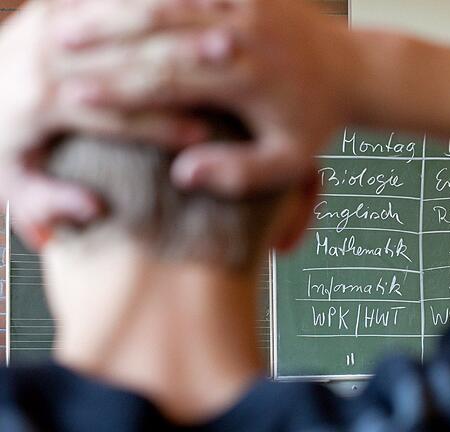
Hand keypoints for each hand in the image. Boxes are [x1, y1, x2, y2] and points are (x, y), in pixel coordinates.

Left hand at [0, 2, 211, 248]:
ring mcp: (44, 24)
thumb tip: (94, 210)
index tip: (204, 138)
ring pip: (123, 21)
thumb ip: (49, 204)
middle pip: (126, 59)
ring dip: (177, 28)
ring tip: (226, 40)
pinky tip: (197, 14)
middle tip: (231, 74)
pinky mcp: (51, 8)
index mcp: (37, 103)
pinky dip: (150, 7)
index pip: (112, 116)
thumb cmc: (1, 149)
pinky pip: (108, 2)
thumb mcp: (12, 187)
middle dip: (182, 66)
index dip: (160, 126)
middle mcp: (40, 56)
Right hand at [52, 0, 357, 196]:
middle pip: (159, 34)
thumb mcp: (289, 160)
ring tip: (69, 20)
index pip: (168, 81)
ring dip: (117, 11)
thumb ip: (238, 172)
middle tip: (53, 49)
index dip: (118, 90)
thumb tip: (182, 174)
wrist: (354, 71)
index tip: (74, 97)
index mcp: (248, 78)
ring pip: (167, 2)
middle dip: (103, 42)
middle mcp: (243, 35)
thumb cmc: (317, 121)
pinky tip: (115, 2)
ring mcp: (245, 4)